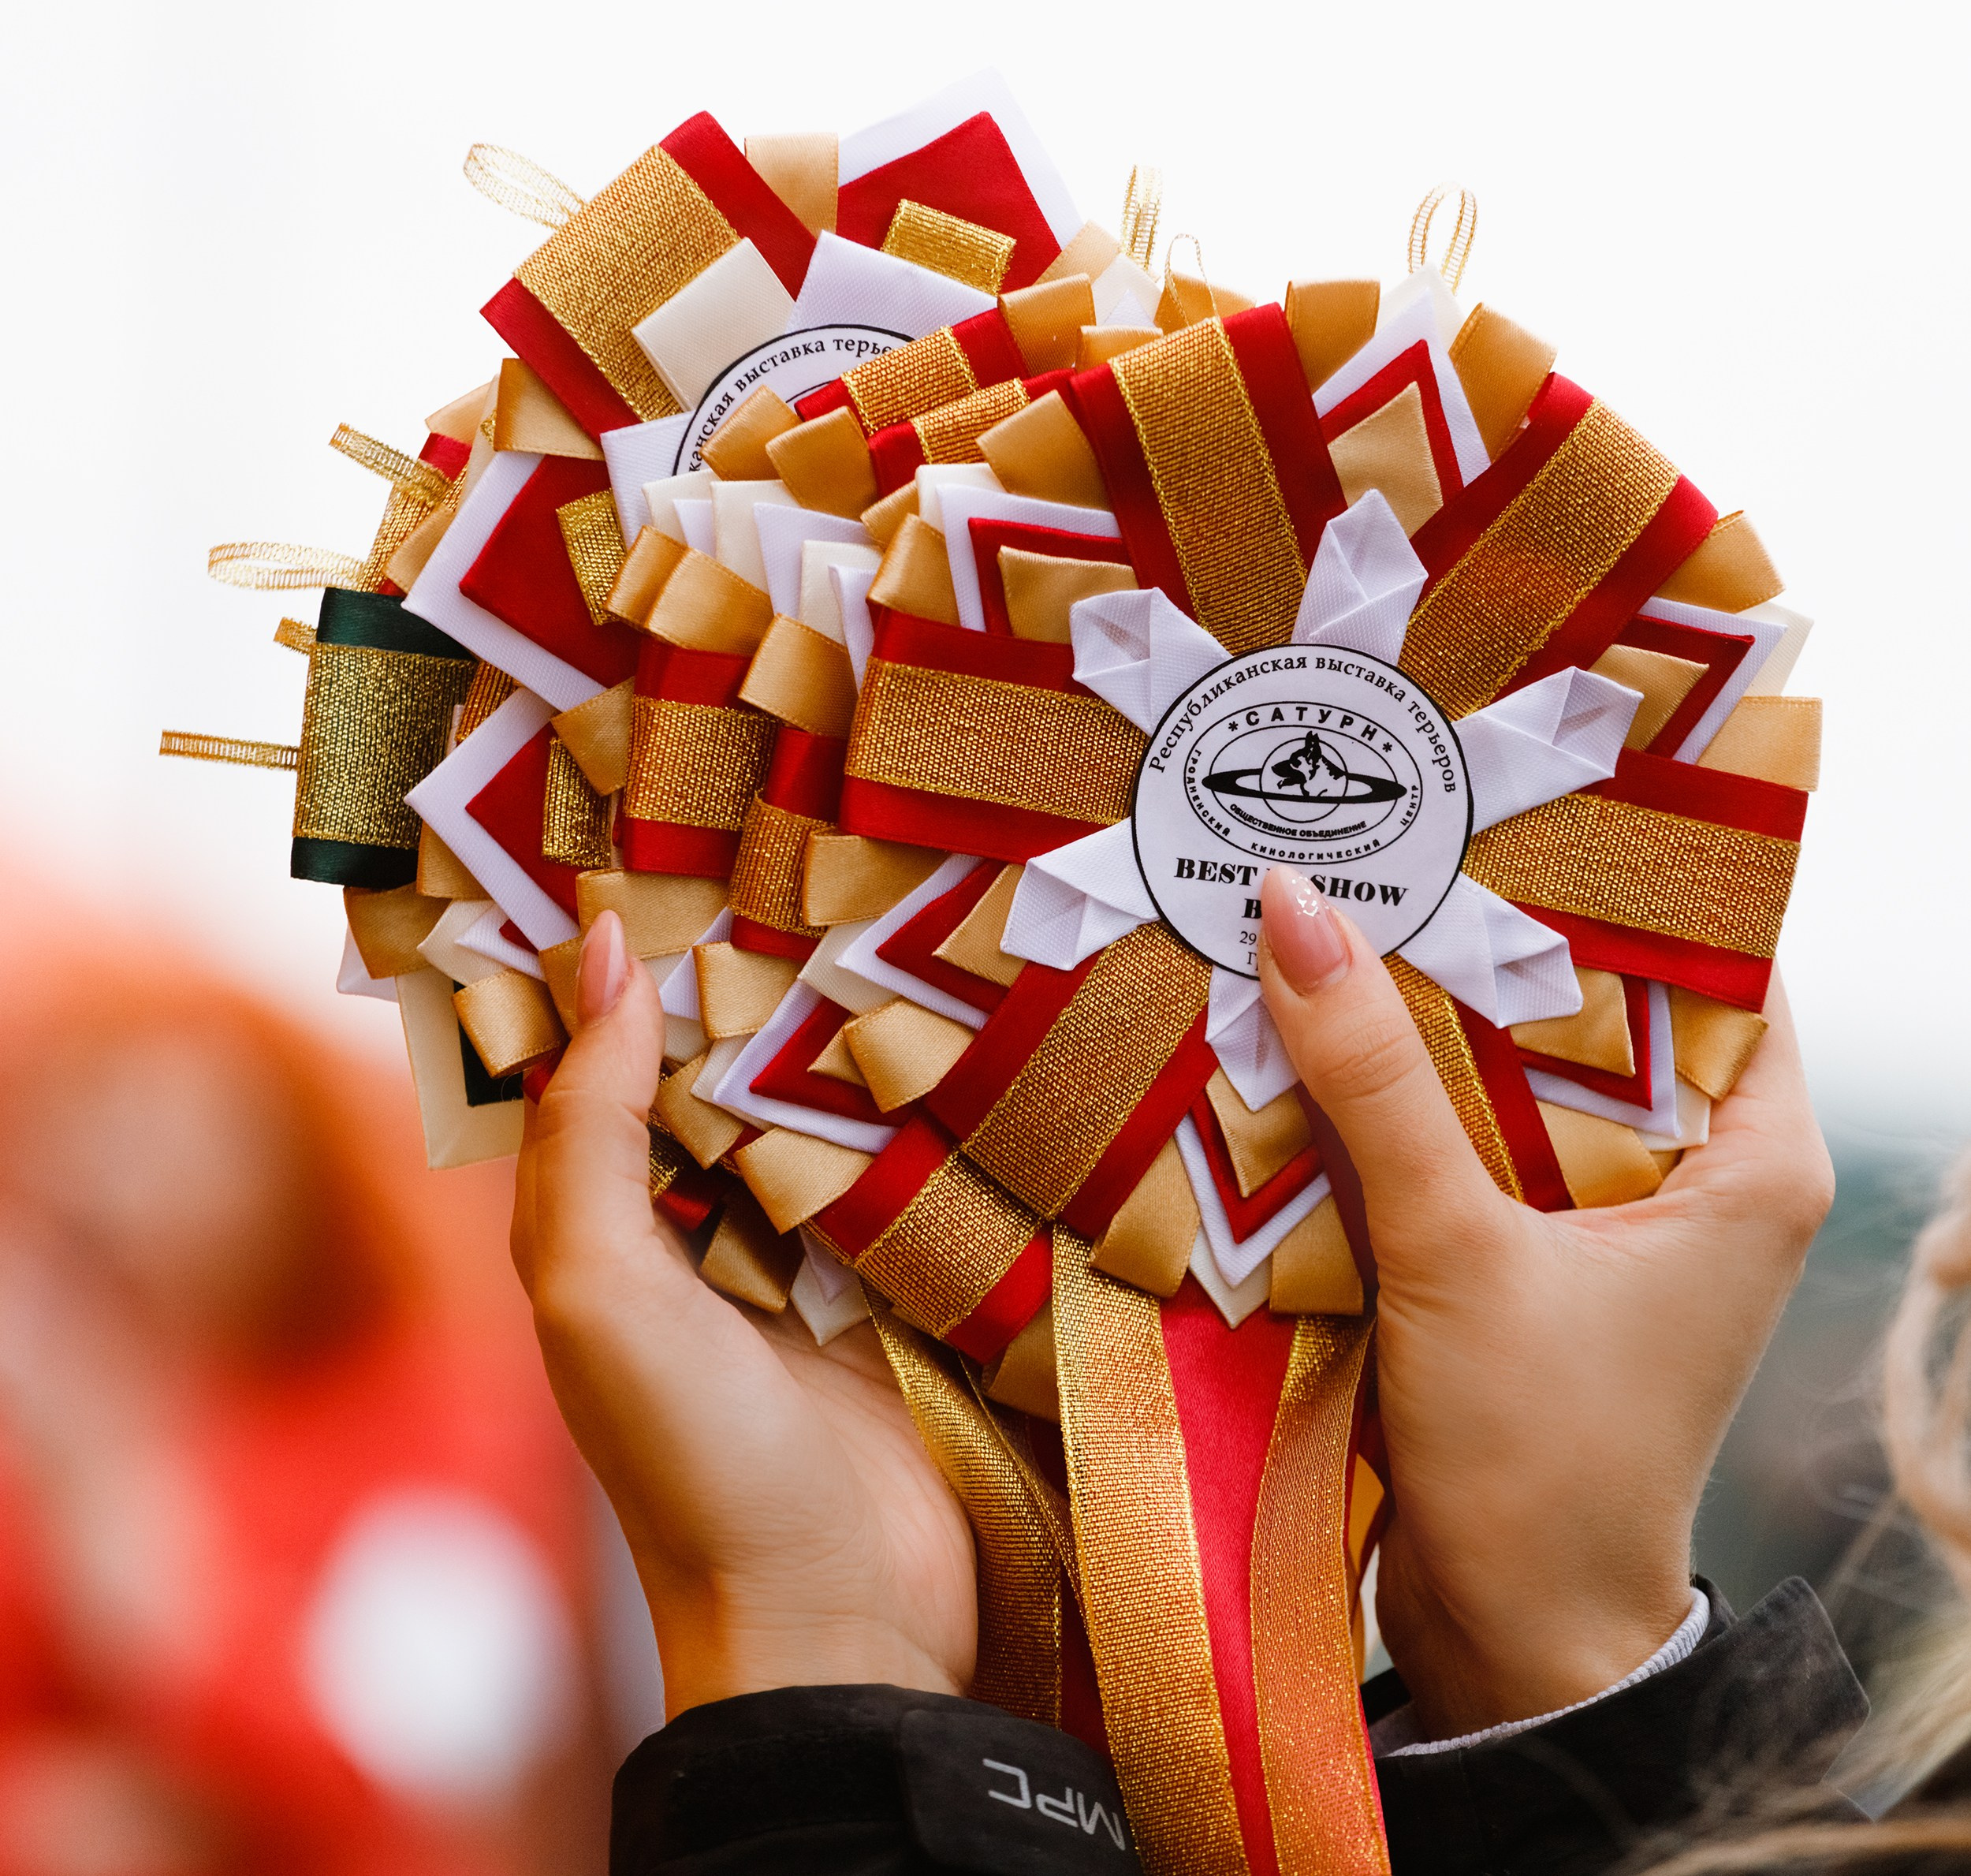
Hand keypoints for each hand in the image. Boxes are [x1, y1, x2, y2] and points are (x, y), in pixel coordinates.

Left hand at [511, 910, 974, 1717]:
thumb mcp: (595, 1287)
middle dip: (743, 982)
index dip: (611, 970)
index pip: (599, 1066)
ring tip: (884, 911)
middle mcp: (697, 1232)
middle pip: (717, 1075)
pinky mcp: (897, 1283)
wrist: (841, 1618)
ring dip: (840, 1033)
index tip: (656, 852)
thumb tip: (603, 957)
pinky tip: (955, 1032)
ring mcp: (804, 1258)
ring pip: (814, 1110)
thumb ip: (590, 1129)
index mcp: (604, 1230)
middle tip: (795, 855)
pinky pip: (900, 1172)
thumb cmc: (693, 1461)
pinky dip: (916, 1110)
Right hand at [1257, 868, 1832, 1739]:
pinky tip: (1318, 1039)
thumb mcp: (1457, 1253)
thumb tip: (1297, 907)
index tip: (1512, 795)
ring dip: (1430, 1020)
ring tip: (1339, 912)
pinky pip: (1473, 1140)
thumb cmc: (1539, 1461)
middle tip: (1393, 837)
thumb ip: (1377, 1084)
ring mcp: (1617, 1222)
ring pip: (1522, 1073)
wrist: (1515, 1643)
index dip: (1623, 876)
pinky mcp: (1539, 1260)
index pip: (1717, 964)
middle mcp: (1701, 1177)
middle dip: (1493, 937)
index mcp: (1754, 1159)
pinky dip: (1402, 1099)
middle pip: (1599, 1009)